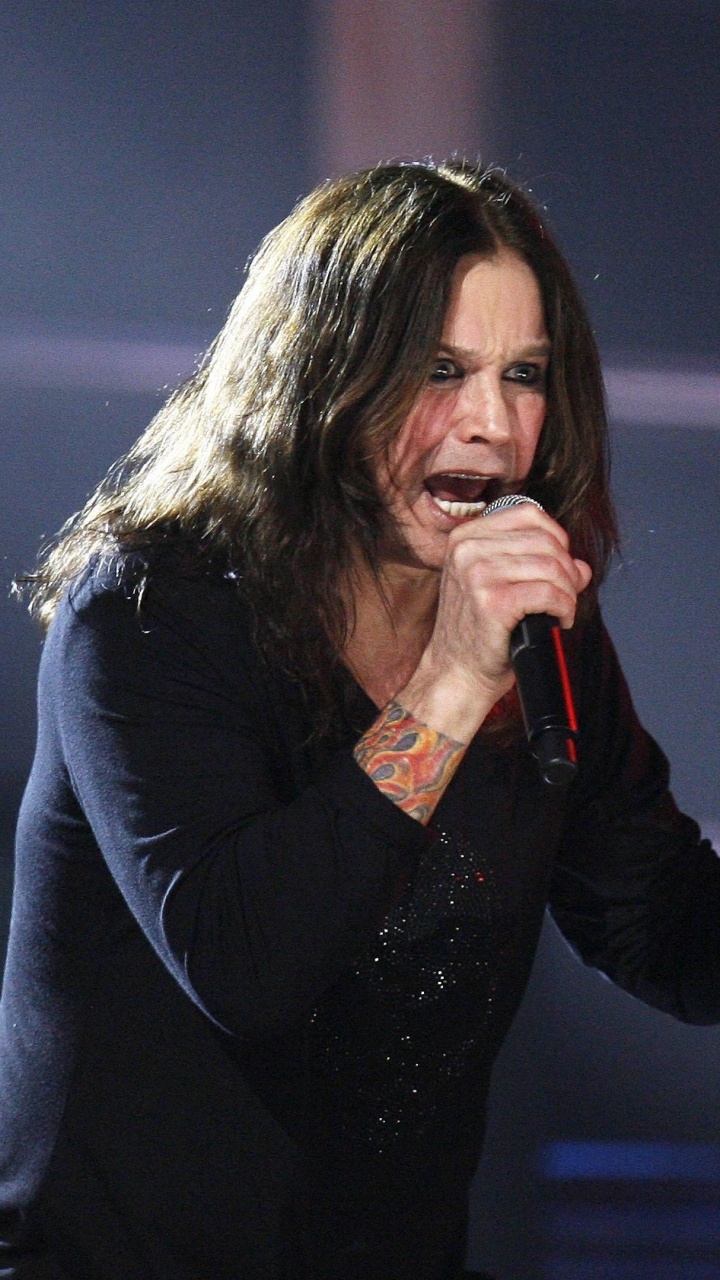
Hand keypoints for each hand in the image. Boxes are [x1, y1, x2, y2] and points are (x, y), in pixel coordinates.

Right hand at [399, 503, 591, 741]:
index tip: (558, 567)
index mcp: (466, 537)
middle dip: (567, 570)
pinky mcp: (493, 602)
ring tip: (562, 611)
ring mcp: (478, 574)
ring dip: (569, 592)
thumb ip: (537, 566)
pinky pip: (550, 593)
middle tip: (565, 596)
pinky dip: (564, 608)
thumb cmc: (479, 631)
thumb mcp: (499, 586)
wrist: (456, 673)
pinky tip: (559, 621)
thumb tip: (582, 566)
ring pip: (553, 567)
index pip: (529, 514)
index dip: (556, 538)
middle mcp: (468, 550)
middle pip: (546, 541)